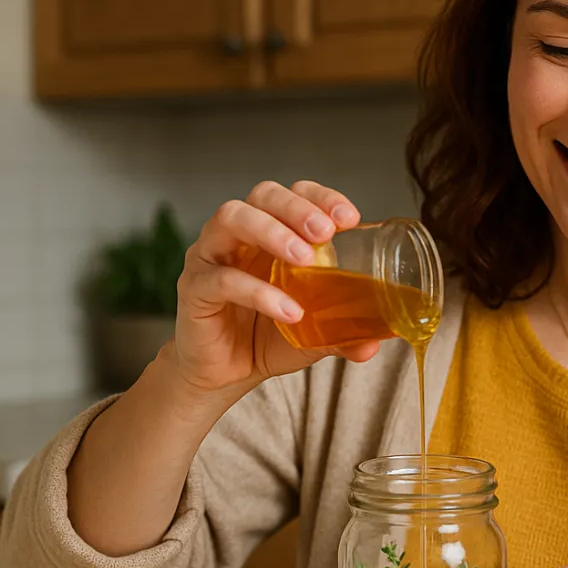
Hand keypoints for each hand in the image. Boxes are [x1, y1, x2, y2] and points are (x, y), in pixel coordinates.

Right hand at [169, 180, 380, 397]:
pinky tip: (287, 311)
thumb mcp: (314, 332)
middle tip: (325, 232)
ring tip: (304, 259)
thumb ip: (343, 333)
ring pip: (231, 218)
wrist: (224, 373)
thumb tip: (372, 345)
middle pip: (262, 194)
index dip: (320, 197)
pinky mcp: (194, 288)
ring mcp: (211, 256)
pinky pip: (222, 279)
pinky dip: (258, 291)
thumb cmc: (266, 336)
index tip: (350, 218)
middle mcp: (238, 234)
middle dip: (297, 207)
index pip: (294, 193)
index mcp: (271, 232)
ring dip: (272, 232)